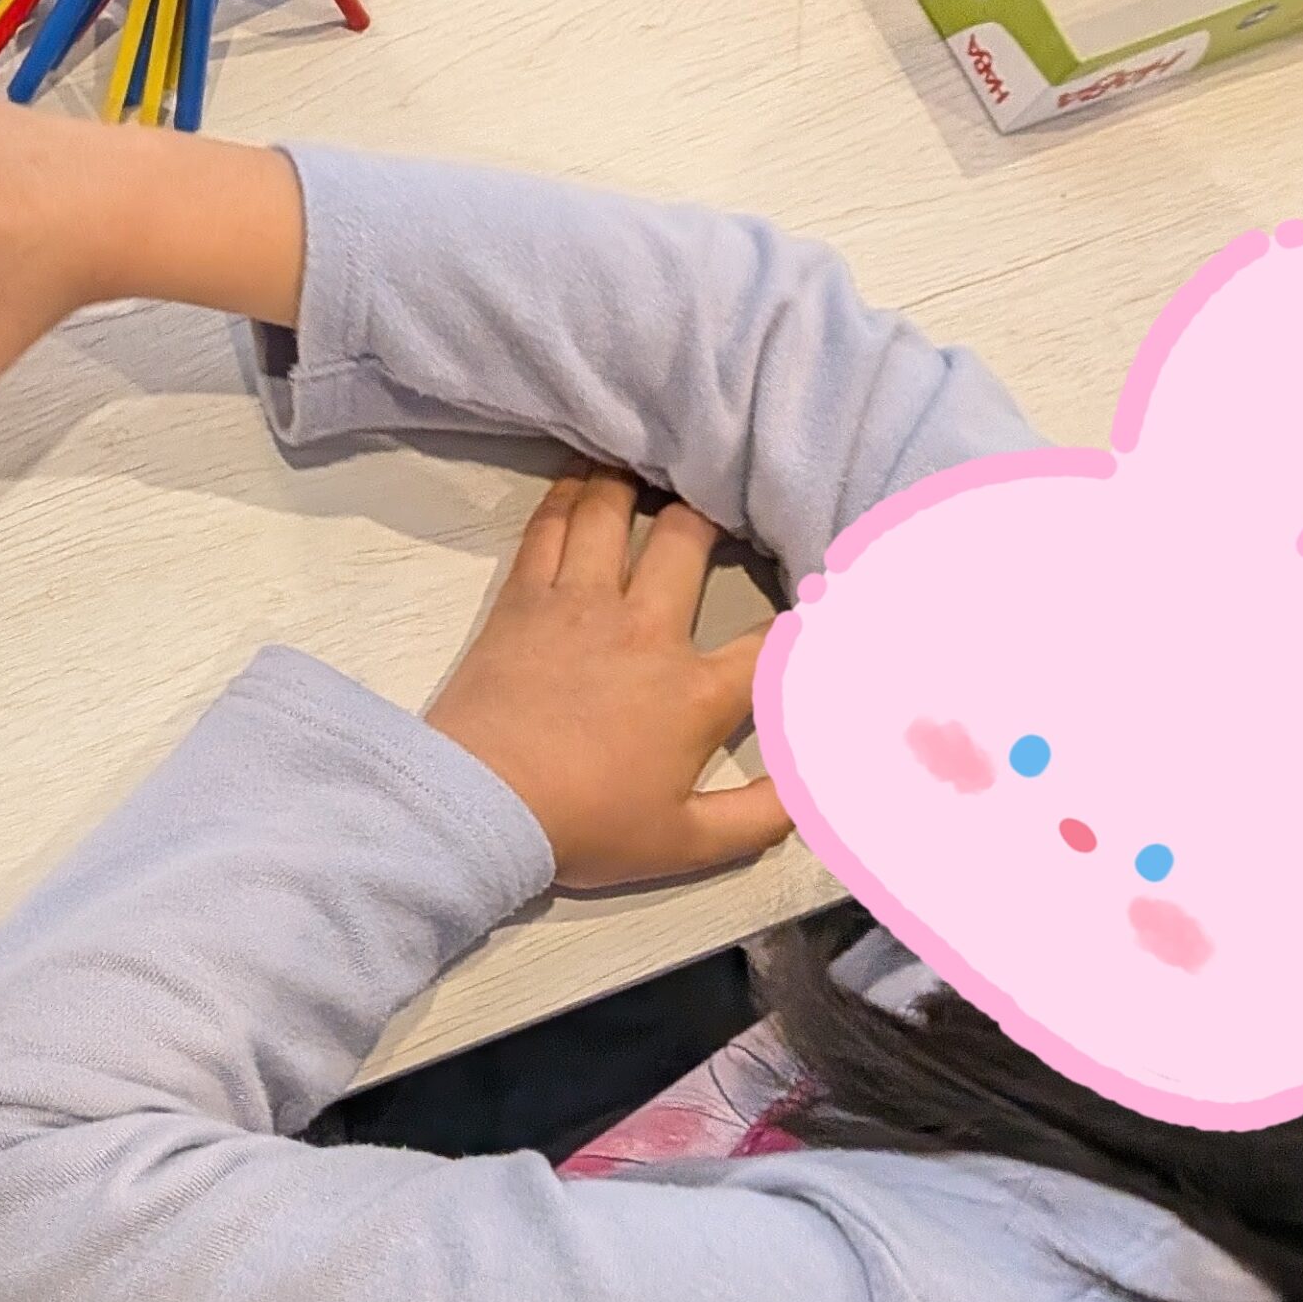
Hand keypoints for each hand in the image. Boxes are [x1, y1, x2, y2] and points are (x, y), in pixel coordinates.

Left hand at [425, 471, 787, 888]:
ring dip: (634, 482)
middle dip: (713, 511)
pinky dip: (567, 494)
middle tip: (722, 492)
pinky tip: (580, 474)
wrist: (476, 806)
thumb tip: (819, 789)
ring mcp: (577, 604)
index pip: (770, 643)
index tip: (826, 595)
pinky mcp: (521, 598)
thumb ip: (762, 816)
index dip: (808, 617)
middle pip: (688, 540)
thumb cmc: (582, 826)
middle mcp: (643, 629)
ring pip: (612, 514)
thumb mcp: (687, 843)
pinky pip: (548, 528)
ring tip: (651, 458)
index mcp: (693, 692)